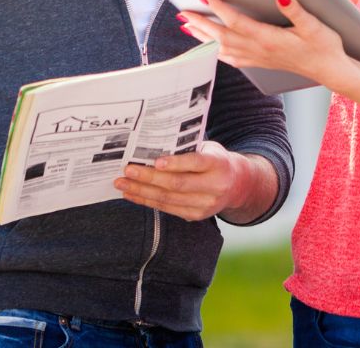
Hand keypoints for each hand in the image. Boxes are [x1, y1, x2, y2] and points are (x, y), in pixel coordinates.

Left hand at [113, 141, 253, 220]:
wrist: (236, 185)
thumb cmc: (214, 159)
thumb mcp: (209, 148)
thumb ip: (188, 148)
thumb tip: (153, 143)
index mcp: (218, 165)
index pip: (195, 163)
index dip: (175, 163)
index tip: (155, 161)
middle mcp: (214, 187)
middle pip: (177, 184)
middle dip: (149, 178)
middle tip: (128, 170)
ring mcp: (205, 205)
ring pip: (169, 199)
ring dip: (142, 192)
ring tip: (122, 184)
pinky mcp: (195, 216)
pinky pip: (167, 209)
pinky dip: (147, 201)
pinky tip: (133, 194)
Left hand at [180, 0, 349, 89]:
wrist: (332, 71)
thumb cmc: (325, 46)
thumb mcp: (315, 25)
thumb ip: (296, 10)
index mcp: (269, 39)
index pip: (237, 22)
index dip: (219, 8)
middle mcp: (259, 51)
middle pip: (222, 36)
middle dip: (201, 23)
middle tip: (182, 12)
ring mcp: (258, 59)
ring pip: (223, 48)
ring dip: (204, 37)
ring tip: (187, 26)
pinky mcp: (261, 63)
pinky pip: (232, 58)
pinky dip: (216, 51)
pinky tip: (210, 47)